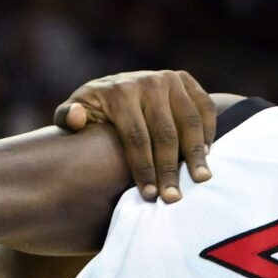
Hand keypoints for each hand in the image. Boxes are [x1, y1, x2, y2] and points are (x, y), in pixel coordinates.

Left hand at [56, 69, 216, 201]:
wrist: (117, 84)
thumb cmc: (95, 109)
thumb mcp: (76, 110)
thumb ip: (68, 117)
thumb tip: (76, 119)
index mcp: (120, 92)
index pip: (136, 138)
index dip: (144, 169)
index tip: (149, 196)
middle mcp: (147, 82)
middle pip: (165, 134)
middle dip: (170, 169)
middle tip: (174, 198)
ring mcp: (170, 79)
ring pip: (189, 122)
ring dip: (196, 154)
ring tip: (200, 179)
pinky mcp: (186, 80)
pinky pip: (204, 108)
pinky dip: (209, 131)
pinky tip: (207, 155)